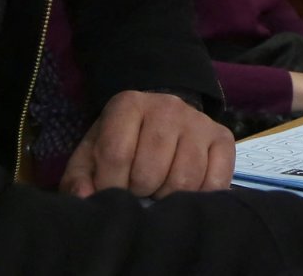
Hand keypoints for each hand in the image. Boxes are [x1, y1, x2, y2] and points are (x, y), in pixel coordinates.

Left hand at [59, 89, 233, 198]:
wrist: (159, 121)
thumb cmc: (120, 145)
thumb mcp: (90, 158)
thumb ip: (79, 180)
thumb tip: (86, 198)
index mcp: (128, 104)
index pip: (117, 154)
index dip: (109, 184)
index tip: (110, 190)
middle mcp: (168, 106)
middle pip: (152, 169)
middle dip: (140, 191)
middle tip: (137, 189)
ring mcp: (199, 121)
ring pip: (184, 179)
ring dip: (168, 196)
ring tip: (159, 190)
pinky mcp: (223, 137)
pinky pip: (216, 180)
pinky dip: (200, 196)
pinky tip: (186, 193)